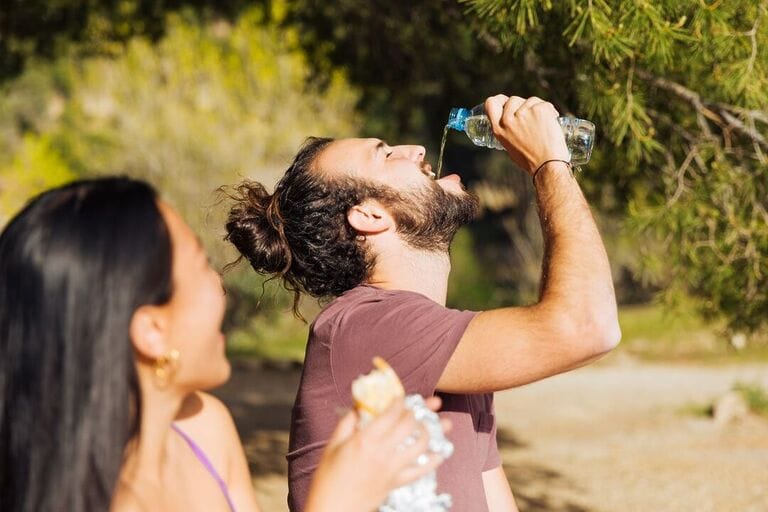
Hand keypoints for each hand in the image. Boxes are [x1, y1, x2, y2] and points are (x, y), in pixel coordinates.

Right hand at [304, 396, 449, 511]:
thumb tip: (359, 408)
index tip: (403, 396)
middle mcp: (382, 452)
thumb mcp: (333, 446)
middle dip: (421, 411)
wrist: (332, 509)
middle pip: (410, 426)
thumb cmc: (328, 479)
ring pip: (420, 445)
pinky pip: (421, 471)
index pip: (391, 414)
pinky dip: (434, 461)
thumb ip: (347, 423)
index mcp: (365, 440)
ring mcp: (392, 469)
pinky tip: (441, 452)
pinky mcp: (396, 483)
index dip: (401, 401)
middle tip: (427, 404)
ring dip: (430, 432)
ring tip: (434, 424)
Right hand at [484, 95, 569, 174]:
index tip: (506, 102)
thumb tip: (512, 117)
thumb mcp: (510, 146)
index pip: (491, 103)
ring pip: (530, 100)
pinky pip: (544, 104)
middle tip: (532, 120)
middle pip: (513, 100)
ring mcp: (524, 113)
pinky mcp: (540, 110)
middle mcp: (508, 120)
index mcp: (498, 129)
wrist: (548, 165)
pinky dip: (550, 111)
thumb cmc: (531, 159)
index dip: (499, 100)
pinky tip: (551, 123)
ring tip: (543, 126)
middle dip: (523, 106)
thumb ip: (507, 130)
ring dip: (537, 108)